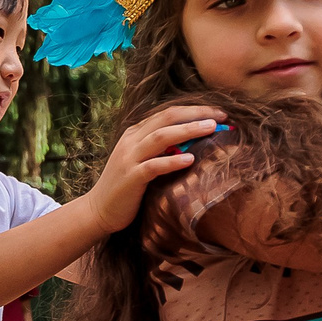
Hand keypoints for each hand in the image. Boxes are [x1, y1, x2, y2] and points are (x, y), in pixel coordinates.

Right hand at [81, 105, 213, 232]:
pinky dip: (172, 161)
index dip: (194, 110)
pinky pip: (153, 165)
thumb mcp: (142, 160)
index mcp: (135, 133)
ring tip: (211, 128)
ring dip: (188, 130)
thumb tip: (194, 142)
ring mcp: (129, 158)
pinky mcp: (130, 178)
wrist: (99, 210)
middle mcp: (131, 141)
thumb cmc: (127, 187)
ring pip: (160, 136)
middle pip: (166, 118)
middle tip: (222, 116)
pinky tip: (190, 159)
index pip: (167, 113)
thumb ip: (161, 149)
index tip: (218, 113)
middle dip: (195, 114)